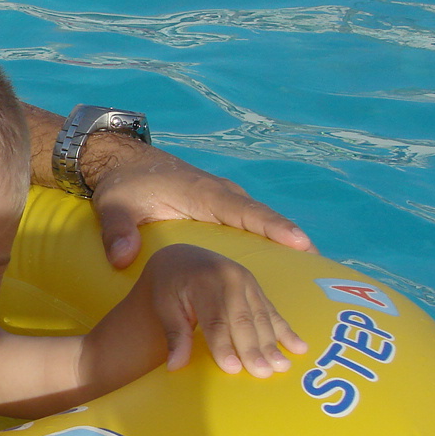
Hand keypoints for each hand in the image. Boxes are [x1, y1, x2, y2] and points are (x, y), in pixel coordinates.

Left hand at [86, 138, 314, 268]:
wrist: (123, 160)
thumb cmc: (123, 184)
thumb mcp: (113, 208)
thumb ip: (117, 232)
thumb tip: (123, 258)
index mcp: (203, 194)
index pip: (245, 212)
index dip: (274, 227)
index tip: (301, 244)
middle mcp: (222, 195)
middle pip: (264, 219)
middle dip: (292, 241)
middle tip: (321, 269)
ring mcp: (224, 200)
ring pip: (261, 222)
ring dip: (285, 243)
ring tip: (312, 275)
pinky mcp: (221, 208)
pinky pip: (251, 224)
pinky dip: (269, 240)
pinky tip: (283, 266)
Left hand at [144, 244, 307, 377]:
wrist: (182, 255)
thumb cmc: (169, 284)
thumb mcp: (163, 305)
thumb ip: (174, 334)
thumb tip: (175, 366)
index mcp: (203, 283)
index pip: (215, 320)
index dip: (224, 345)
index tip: (233, 369)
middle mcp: (230, 280)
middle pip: (243, 320)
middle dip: (254, 349)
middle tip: (264, 373)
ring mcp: (247, 282)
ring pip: (261, 317)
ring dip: (273, 344)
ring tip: (283, 367)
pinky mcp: (257, 287)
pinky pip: (272, 311)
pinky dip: (286, 330)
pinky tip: (299, 347)